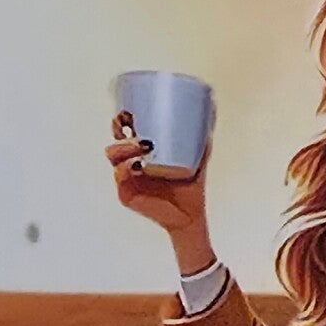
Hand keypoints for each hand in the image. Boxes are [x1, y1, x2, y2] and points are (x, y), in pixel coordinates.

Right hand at [107, 110, 212, 265]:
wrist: (191, 213)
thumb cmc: (190, 186)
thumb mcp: (197, 157)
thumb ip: (201, 137)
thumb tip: (212, 112)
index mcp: (140, 153)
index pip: (123, 132)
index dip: (120, 120)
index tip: (128, 112)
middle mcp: (129, 165)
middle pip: (114, 140)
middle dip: (118, 128)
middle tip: (132, 124)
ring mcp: (126, 180)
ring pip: (114, 157)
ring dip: (125, 147)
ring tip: (144, 146)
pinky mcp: (126, 194)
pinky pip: (120, 178)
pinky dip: (127, 168)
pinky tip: (136, 164)